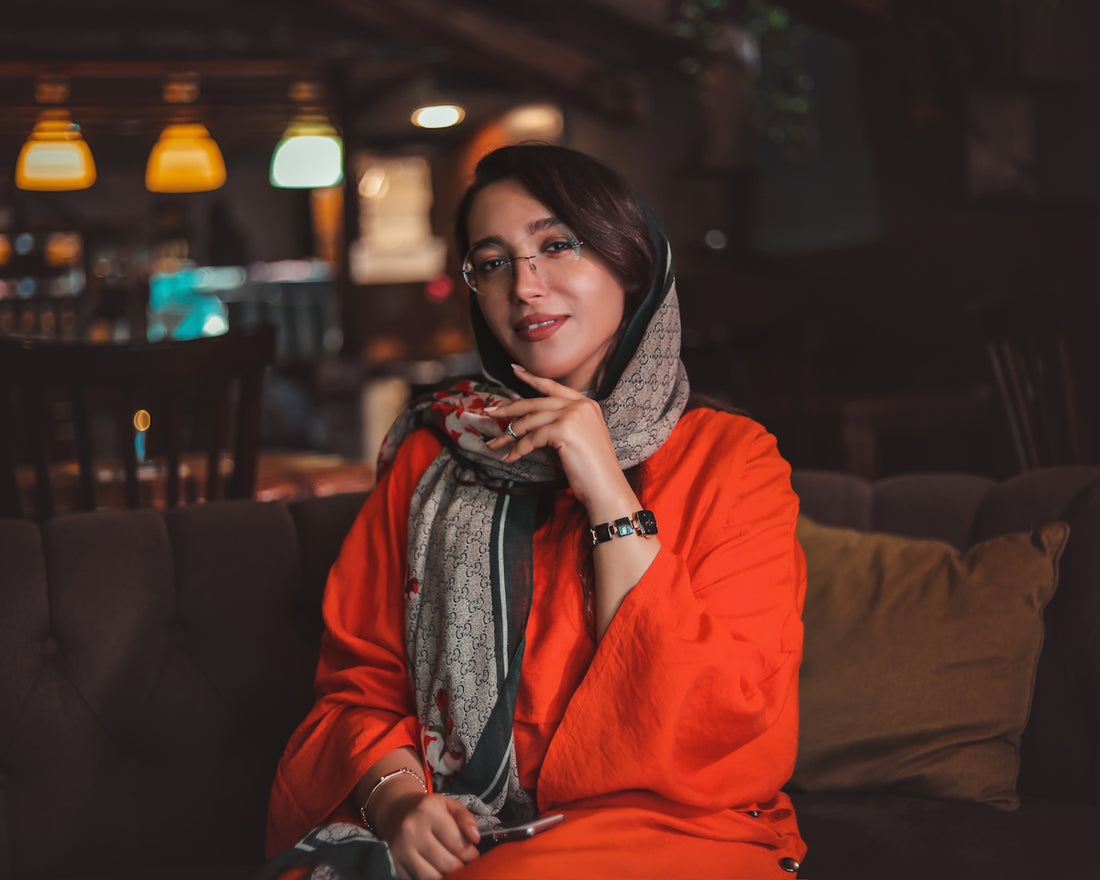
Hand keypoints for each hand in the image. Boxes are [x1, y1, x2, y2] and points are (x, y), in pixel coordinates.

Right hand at [379, 790, 480, 879]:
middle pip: (446, 863)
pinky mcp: (395, 863)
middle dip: (461, 867)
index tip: (473, 854)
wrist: (397, 811)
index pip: (458, 844)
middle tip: (464, 863)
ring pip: (431, 877)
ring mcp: (400, 849)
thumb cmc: (429, 809)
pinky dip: (430, 879)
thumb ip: (466, 818)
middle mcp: (411, 830)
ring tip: (452, 868)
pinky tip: (436, 870)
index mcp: (428, 811)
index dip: (471, 853)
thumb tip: (475, 839)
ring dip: (446, 876)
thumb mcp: (449, 804)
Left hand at [485, 364, 635, 516]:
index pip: (553, 386)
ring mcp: (573, 416)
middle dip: (509, 409)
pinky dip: (517, 450)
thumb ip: (561, 423)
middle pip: (535, 402)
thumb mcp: (579, 438)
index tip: (514, 371)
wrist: (606, 487)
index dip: (531, 378)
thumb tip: (528, 419)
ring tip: (494, 444)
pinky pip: (531, 438)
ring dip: (508, 434)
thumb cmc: (592, 469)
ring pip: (530, 421)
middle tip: (490, 412)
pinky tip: (509, 458)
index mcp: (586, 404)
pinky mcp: (564, 430)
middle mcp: (580, 405)